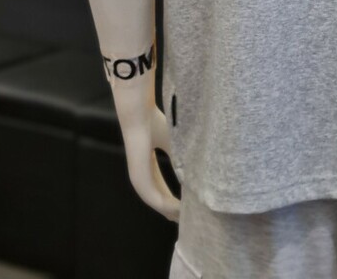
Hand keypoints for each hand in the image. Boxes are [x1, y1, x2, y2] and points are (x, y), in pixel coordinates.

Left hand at [111, 76, 180, 222]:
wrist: (140, 116)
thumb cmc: (154, 123)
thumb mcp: (173, 143)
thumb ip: (180, 157)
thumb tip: (197, 167)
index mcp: (147, 166)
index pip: (160, 188)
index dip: (173, 198)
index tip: (187, 205)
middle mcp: (141, 176)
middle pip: (158, 199)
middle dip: (172, 210)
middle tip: (188, 219)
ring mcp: (139, 180)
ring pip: (158, 203)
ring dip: (173, 211)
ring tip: (188, 218)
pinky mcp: (139, 180)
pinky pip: (156, 199)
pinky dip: (169, 206)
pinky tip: (182, 210)